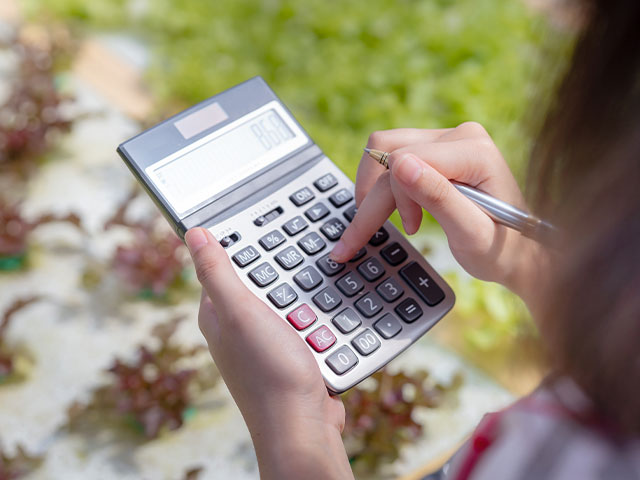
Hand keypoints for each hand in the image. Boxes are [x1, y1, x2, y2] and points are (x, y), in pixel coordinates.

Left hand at [185, 228, 352, 479]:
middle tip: (299, 246)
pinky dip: (315, 314)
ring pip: (284, 300)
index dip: (239, 241)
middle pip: (257, 280)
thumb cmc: (269, 372)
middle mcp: (236, 328)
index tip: (262, 220)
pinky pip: (304, 321)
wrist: (303, 427)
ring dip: (300, 291)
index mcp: (216, 314)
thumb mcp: (240, 312)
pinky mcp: (290, 354)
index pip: (221, 265)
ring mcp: (264, 343)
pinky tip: (327, 308)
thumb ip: (218, 273)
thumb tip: (193, 232)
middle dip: (278, 267)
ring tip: (319, 273)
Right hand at [330, 123, 544, 305]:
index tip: (384, 234)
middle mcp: (460, 136)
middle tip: (359, 239)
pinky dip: (384, 188)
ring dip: (375, 191)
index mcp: (475, 151)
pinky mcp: (437, 150)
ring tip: (386, 226)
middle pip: (389, 152)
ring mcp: (448, 140)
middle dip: (371, 199)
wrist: (518, 252)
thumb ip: (438, 197)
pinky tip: (396, 214)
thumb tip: (400, 165)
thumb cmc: (500, 248)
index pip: (404, 160)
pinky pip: (393, 157)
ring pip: (384, 152)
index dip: (386, 199)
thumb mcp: (471, 233)